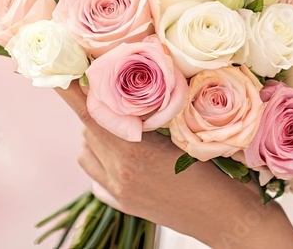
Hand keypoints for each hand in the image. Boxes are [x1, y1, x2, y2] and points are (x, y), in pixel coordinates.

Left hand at [55, 84, 292, 247]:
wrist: (232, 219)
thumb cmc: (224, 172)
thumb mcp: (192, 133)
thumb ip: (157, 113)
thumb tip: (132, 86)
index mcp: (135, 152)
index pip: (91, 113)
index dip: (71, 91)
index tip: (60, 72)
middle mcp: (119, 173)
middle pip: (88, 128)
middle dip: (95, 105)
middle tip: (108, 87)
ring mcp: (119, 192)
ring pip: (87, 152)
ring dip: (97, 133)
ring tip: (123, 123)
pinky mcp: (124, 205)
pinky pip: (96, 176)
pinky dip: (101, 160)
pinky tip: (124, 154)